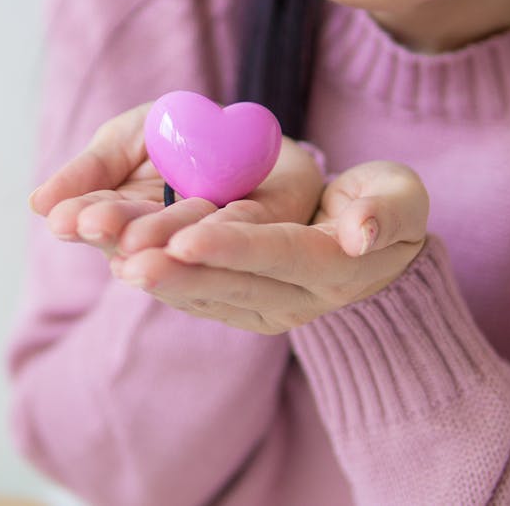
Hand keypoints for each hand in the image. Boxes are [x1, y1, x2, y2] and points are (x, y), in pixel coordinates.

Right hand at [29, 101, 324, 256]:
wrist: (255, 135)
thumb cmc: (181, 137)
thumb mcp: (129, 138)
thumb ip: (92, 169)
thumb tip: (37, 204)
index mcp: (130, 221)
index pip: (100, 223)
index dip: (83, 220)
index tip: (63, 219)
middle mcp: (168, 241)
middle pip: (140, 240)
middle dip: (118, 230)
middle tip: (94, 225)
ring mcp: (215, 244)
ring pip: (187, 244)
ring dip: (162, 242)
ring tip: (137, 246)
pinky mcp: (267, 230)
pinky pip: (245, 230)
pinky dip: (223, 234)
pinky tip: (201, 236)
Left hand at [111, 160, 429, 333]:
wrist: (373, 257)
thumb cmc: (388, 210)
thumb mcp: (401, 199)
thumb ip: (387, 211)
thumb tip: (361, 232)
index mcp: (331, 268)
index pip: (279, 256)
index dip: (233, 247)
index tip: (186, 236)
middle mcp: (293, 301)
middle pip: (228, 283)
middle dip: (175, 270)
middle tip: (125, 255)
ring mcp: (262, 310)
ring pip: (201, 293)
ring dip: (153, 276)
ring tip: (109, 256)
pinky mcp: (237, 308)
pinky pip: (192, 294)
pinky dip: (155, 277)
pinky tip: (115, 258)